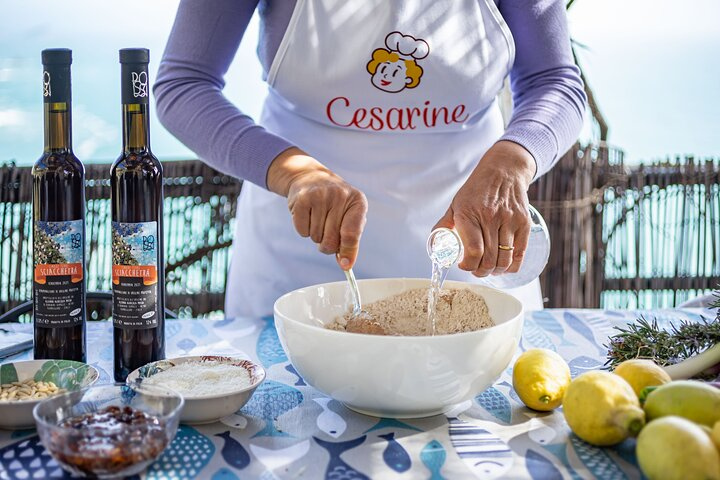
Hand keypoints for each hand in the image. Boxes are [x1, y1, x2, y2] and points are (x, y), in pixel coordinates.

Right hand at [267, 147, 367, 269]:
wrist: (310, 178)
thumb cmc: (334, 203)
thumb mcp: (348, 216)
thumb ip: (349, 240)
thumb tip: (345, 264)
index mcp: (357, 201)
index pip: (352, 233)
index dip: (348, 252)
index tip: (344, 265)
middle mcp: (340, 196)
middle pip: (331, 240)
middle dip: (327, 244)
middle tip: (326, 234)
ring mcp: (320, 196)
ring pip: (316, 237)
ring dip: (315, 235)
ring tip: (317, 218)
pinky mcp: (301, 199)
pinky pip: (302, 231)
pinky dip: (304, 229)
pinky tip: (307, 215)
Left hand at [434, 141, 535, 276]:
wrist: (504, 171)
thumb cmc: (477, 190)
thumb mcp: (456, 204)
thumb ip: (445, 225)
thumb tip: (436, 245)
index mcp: (469, 214)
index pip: (473, 251)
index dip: (468, 266)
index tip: (464, 265)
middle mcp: (490, 217)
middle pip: (489, 260)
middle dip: (480, 272)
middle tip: (476, 270)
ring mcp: (509, 220)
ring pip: (504, 260)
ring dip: (495, 271)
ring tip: (489, 269)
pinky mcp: (524, 223)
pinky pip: (519, 254)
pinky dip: (511, 266)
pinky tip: (504, 266)